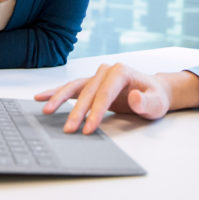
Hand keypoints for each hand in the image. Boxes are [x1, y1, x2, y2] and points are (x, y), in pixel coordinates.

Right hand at [34, 64, 198, 133]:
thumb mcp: (156, 103)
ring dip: (59, 99)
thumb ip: (146, 102)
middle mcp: (106, 70)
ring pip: (75, 87)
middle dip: (77, 111)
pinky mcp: (91, 84)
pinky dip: (56, 93)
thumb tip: (134, 97)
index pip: (105, 92)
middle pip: (88, 92)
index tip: (89, 127)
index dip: (96, 111)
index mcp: (121, 71)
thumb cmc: (155, 97)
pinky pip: (71, 89)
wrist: (153, 91)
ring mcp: (97, 76)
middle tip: (69, 129)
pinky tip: (41, 98)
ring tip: (45, 110)